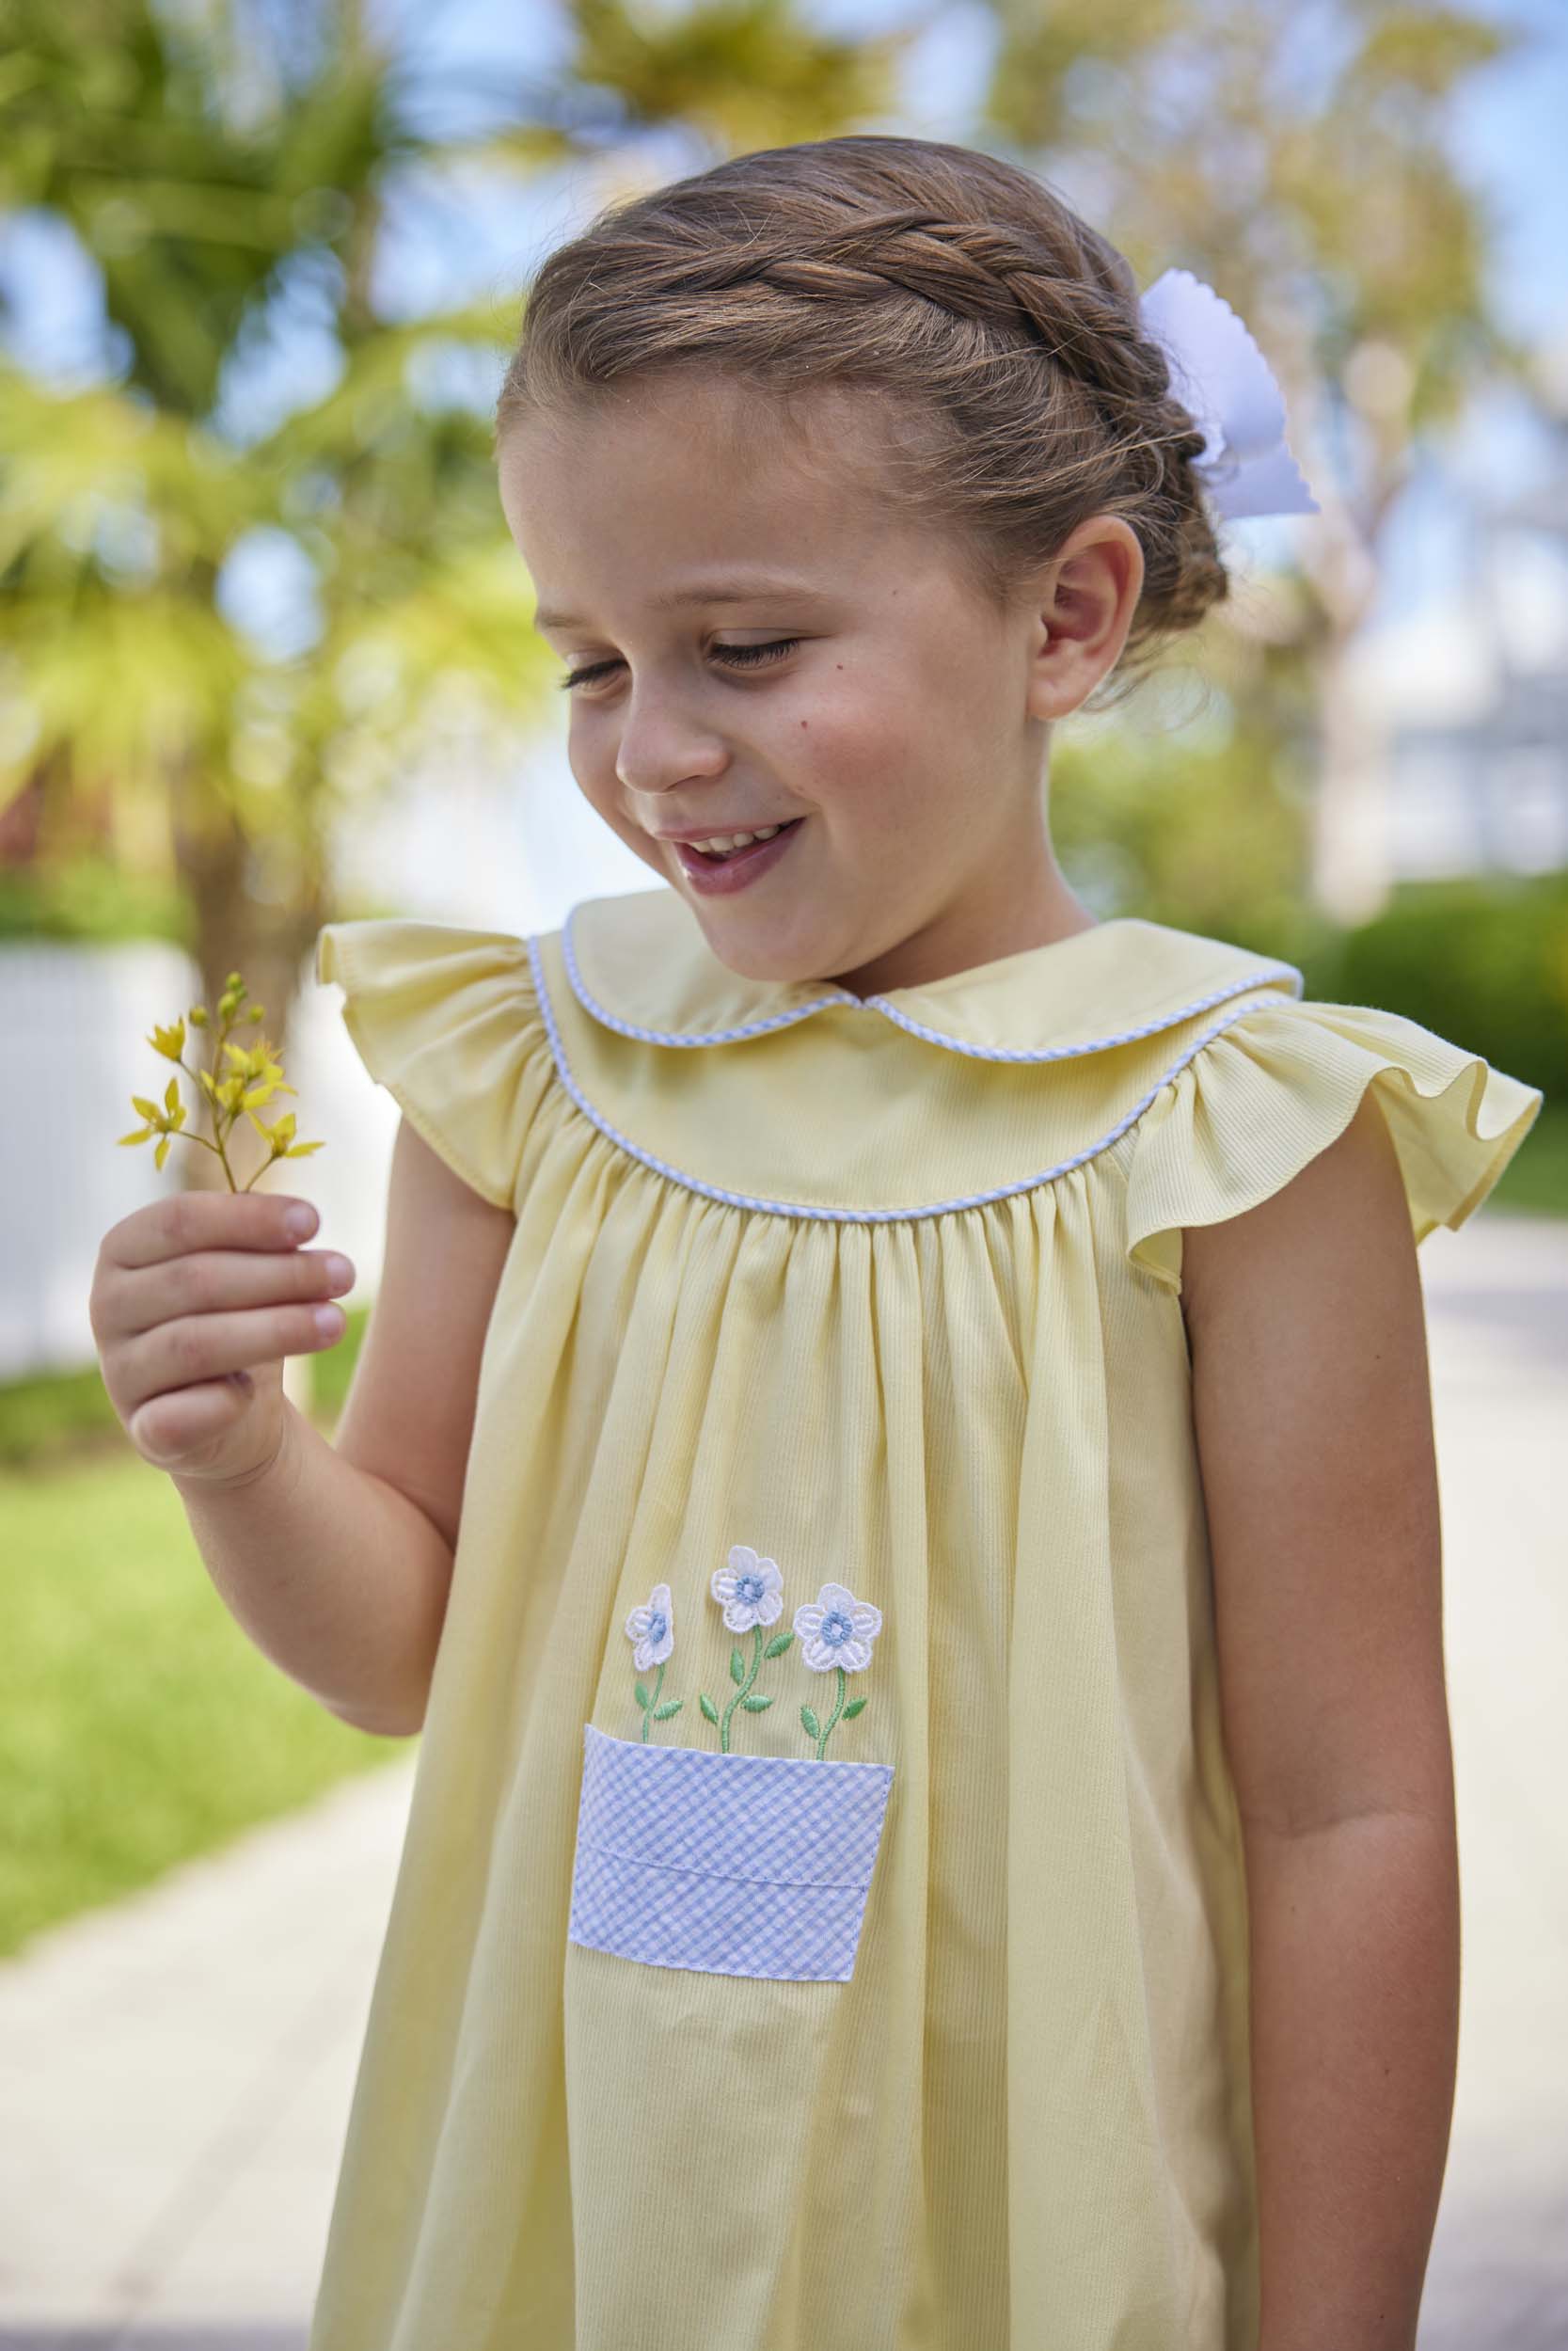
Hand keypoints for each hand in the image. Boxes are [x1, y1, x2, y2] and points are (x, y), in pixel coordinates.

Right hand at [90, 1190, 354, 1488]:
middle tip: (344, 1273)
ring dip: (275, 1330)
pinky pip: (176, 1418)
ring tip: (336, 1321)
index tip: (313, 1221)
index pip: (179, 1221)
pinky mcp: (144, 1431)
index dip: (248, 1218)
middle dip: (280, 1274)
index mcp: (123, 1250)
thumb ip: (260, 1243)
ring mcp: (121, 1372)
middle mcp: (107, 1306)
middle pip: (195, 1280)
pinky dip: (219, 1403)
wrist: (232, 1414)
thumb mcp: (247, 1270)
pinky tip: (254, 1393)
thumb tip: (304, 1223)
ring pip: (195, 1344)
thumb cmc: (238, 1317)